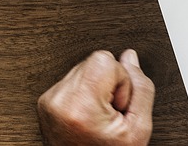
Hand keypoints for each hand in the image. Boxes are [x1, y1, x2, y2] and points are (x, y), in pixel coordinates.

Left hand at [37, 49, 154, 145]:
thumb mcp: (138, 130)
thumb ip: (141, 89)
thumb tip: (130, 57)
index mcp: (80, 107)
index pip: (104, 59)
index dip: (120, 81)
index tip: (117, 106)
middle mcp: (59, 101)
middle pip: (94, 62)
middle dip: (108, 85)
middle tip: (109, 114)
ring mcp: (50, 101)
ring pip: (83, 69)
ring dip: (95, 89)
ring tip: (97, 117)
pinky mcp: (46, 102)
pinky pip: (72, 81)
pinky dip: (83, 95)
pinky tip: (87, 115)